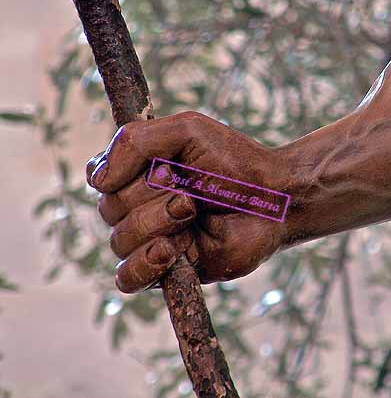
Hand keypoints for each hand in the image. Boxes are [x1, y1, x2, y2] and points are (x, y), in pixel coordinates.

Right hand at [86, 111, 289, 292]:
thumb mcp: (186, 131)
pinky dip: (144, 264)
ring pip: (120, 241)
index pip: (100, 177)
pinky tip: (172, 250)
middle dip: (151, 196)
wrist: (273, 199)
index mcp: (138, 172)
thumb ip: (134, 142)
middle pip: (110, 209)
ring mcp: (152, 239)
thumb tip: (97, 181)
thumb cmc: (234, 162)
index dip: (124, 172)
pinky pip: (127, 279)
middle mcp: (139, 206)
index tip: (164, 165)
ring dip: (158, 222)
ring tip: (193, 212)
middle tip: (190, 189)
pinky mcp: (167, 269)